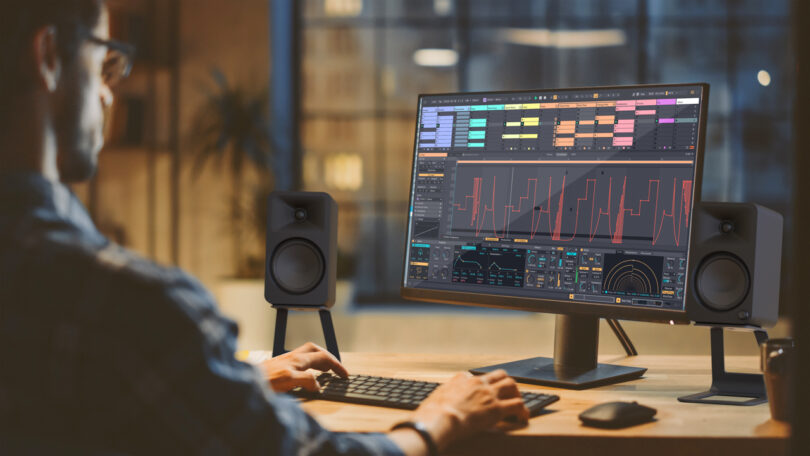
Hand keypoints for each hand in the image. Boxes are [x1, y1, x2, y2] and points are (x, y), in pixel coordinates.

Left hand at [260, 342, 347, 392]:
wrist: (246, 381)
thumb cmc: (264, 381)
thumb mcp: (289, 381)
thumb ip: (306, 380)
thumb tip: (317, 385)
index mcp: (298, 359)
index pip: (323, 357)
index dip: (336, 365)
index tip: (344, 374)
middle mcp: (292, 357)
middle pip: (316, 350)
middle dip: (328, 357)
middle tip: (335, 368)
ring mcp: (285, 361)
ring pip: (307, 354)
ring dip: (318, 359)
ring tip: (324, 370)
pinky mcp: (279, 367)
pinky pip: (299, 362)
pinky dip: (308, 366)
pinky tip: (305, 375)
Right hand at [407, 370, 527, 450]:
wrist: (440, 419)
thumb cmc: (433, 413)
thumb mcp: (435, 397)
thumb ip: (442, 395)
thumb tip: (439, 398)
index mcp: (462, 379)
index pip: (478, 376)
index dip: (485, 384)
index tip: (486, 392)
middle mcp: (478, 383)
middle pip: (500, 375)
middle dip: (507, 383)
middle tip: (509, 394)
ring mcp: (488, 394)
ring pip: (512, 385)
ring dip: (517, 394)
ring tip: (518, 405)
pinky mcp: (496, 408)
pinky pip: (517, 405)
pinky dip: (522, 411)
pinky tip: (523, 418)